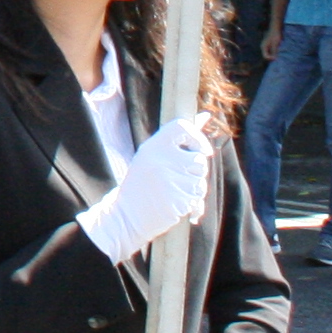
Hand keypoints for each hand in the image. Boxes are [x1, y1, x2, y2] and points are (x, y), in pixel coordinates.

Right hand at [86, 112, 215, 258]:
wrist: (126, 216)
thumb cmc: (142, 184)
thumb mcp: (153, 156)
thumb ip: (179, 139)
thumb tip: (205, 116)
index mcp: (153, 146)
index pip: (182, 127)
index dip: (198, 137)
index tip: (203, 150)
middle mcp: (161, 160)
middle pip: (199, 160)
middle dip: (196, 172)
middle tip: (178, 180)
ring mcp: (170, 181)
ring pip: (201, 182)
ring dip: (194, 190)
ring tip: (174, 194)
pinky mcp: (177, 200)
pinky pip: (198, 199)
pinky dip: (194, 205)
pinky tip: (177, 206)